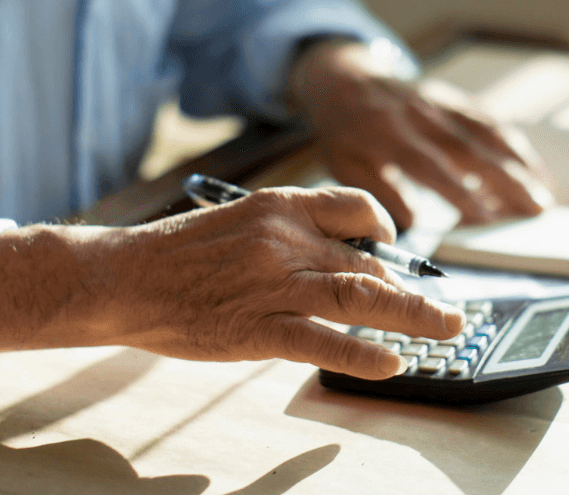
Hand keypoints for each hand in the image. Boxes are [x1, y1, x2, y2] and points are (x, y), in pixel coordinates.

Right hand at [0, 186, 462, 380]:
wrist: (121, 276)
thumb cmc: (177, 254)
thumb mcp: (239, 223)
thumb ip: (288, 235)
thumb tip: (338, 256)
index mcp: (279, 206)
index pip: (357, 207)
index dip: (388, 230)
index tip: (399, 250)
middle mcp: (285, 239)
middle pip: (371, 262)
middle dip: (414, 289)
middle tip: (448, 309)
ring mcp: (273, 285)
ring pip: (362, 297)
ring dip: (414, 315)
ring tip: (446, 330)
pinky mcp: (256, 329)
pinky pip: (323, 342)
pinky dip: (365, 354)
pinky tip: (392, 363)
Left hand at [289, 40, 553, 229]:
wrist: (344, 78)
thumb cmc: (345, 132)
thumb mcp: (346, 165)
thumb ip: (380, 192)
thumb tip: (413, 226)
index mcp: (386, 134)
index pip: (429, 165)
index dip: (458, 191)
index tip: (485, 218)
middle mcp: (419, 116)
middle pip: (469, 148)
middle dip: (506, 179)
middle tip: (536, 208)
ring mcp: (439, 104)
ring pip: (486, 132)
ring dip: (518, 162)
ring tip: (543, 193)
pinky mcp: (452, 98)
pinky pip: (488, 120)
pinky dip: (513, 143)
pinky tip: (532, 167)